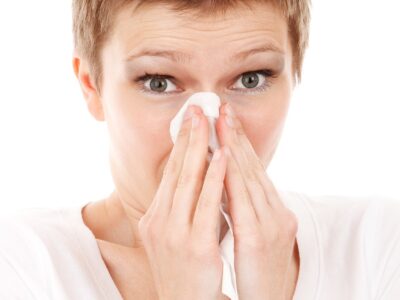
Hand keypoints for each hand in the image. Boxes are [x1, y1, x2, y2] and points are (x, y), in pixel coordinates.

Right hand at [138, 105, 228, 299]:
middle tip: (196, 109)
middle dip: (188, 137)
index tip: (189, 120)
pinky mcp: (195, 245)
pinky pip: (207, 205)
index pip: (170, 173)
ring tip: (209, 122)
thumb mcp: (176, 234)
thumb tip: (194, 175)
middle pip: (177, 171)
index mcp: (155, 217)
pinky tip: (223, 155)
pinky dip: (215, 177)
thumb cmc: (186, 268)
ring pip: (189, 182)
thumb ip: (181, 205)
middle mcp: (159, 222)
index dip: (180, 144)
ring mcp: (175, 234)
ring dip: (201, 148)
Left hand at [217, 103, 298, 299]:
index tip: (225, 118)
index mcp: (272, 209)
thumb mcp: (252, 230)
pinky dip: (232, 177)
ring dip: (233, 147)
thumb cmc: (256, 267)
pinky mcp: (258, 238)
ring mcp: (269, 223)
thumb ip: (242, 205)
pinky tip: (223, 158)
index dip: (239, 142)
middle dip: (236, 135)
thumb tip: (223, 180)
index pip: (251, 169)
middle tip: (222, 107)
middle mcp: (275, 211)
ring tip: (221, 122)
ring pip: (248, 177)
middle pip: (251, 166)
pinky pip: (242, 202)